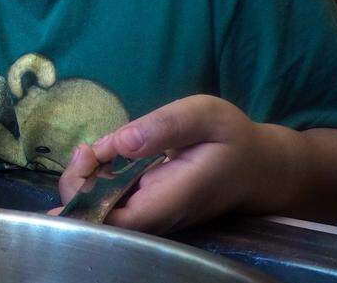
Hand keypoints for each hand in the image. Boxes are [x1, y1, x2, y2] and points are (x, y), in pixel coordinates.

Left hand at [49, 95, 283, 234]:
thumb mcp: (205, 115)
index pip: (120, 221)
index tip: (85, 164)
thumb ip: (165, 126)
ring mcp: (150, 211)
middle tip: (85, 150)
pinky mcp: (146, 204)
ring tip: (90, 150)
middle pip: (103, 218)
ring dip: (84, 181)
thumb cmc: (233, 139)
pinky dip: (96, 179)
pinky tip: (101, 155)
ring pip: (102, 209)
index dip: (88, 204)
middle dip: (78, 186)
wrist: (258, 167)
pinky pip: (111, 199)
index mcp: (172, 198)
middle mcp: (157, 213)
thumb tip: (120, 142)